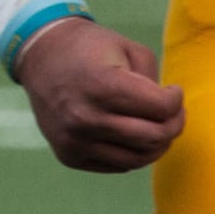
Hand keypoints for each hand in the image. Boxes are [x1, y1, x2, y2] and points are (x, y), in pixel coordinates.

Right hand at [15, 17, 184, 172]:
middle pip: (155, 136)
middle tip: (173, 113)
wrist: (38, 56)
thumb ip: (154, 80)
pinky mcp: (68, 155)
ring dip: (156, 144)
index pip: (162, 108)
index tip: (172, 91)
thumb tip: (168, 116)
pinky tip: (129, 134)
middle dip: (173, 124)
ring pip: (139, 159)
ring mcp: (74, 140)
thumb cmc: (89, 48)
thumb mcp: (127, 48)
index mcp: (102, 86)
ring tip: (155, 126)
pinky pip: (118, 165)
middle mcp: (86, 118)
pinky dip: (131, 153)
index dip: (176, 99)